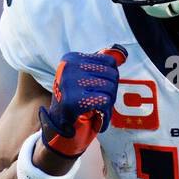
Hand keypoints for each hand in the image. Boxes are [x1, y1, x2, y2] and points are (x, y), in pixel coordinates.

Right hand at [38, 45, 126, 159]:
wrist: (57, 121)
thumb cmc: (74, 96)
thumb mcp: (81, 75)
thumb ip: (98, 66)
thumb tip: (121, 57)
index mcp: (72, 58)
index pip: (109, 62)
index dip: (111, 77)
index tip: (102, 88)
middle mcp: (69, 67)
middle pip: (112, 75)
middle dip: (112, 90)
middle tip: (103, 101)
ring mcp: (70, 83)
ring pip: (110, 88)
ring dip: (109, 102)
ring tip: (100, 108)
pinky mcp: (74, 100)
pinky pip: (105, 101)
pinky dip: (106, 112)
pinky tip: (99, 117)